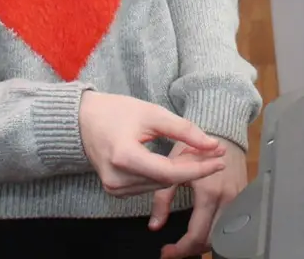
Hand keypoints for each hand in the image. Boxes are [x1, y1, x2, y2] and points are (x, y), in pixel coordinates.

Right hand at [78, 92, 225, 197]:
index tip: (221, 159)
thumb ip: (183, 130)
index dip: (199, 168)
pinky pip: (148, 187)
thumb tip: (213, 145)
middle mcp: (117, 179)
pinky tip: (174, 162)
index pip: (170, 172)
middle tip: (213, 151)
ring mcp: (114, 188)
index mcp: (124, 157)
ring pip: (159, 186)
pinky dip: (164, 176)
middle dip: (192, 167)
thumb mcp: (152, 113)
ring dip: (180, 172)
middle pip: (167, 180)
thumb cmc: (116, 112)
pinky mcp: (115, 191)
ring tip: (195, 153)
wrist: (82, 121)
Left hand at [152, 140, 247, 258]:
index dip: (180, 249)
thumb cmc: (195, 147)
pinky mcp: (242, 198)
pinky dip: (215, 232)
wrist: (222, 133)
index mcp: (209, 193)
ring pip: (222, 234)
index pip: (196, 234)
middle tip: (174, 251)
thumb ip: (163, 199)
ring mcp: (237, 200)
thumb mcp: (174, 169)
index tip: (167, 252)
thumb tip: (154, 225)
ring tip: (185, 243)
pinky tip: (201, 231)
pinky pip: (229, 223)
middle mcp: (227, 199)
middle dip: (191, 249)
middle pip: (211, 239)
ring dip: (203, 242)